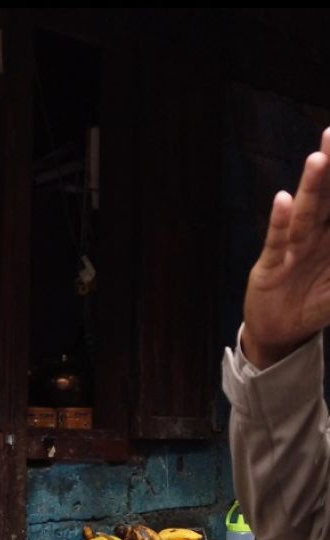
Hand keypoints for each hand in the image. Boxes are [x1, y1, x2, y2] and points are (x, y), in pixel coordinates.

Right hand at [242, 128, 329, 367]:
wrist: (279, 331)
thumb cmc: (315, 303)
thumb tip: (313, 218)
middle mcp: (317, 235)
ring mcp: (293, 247)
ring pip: (306, 212)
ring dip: (312, 186)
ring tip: (318, 160)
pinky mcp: (269, 264)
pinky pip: (276, 239)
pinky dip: (279, 221)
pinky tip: (282, 201)